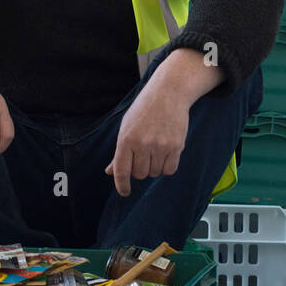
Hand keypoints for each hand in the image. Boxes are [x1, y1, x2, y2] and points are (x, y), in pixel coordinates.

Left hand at [104, 80, 189, 197]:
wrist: (168, 93)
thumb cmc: (144, 110)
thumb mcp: (126, 127)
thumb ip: (119, 152)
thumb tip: (109, 171)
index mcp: (126, 139)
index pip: (121, 170)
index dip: (121, 185)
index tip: (124, 192)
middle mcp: (142, 144)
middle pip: (139, 174)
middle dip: (140, 169)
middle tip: (143, 155)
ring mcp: (160, 146)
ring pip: (154, 173)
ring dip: (154, 167)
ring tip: (155, 149)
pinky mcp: (176, 146)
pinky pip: (169, 170)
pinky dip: (166, 167)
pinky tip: (165, 154)